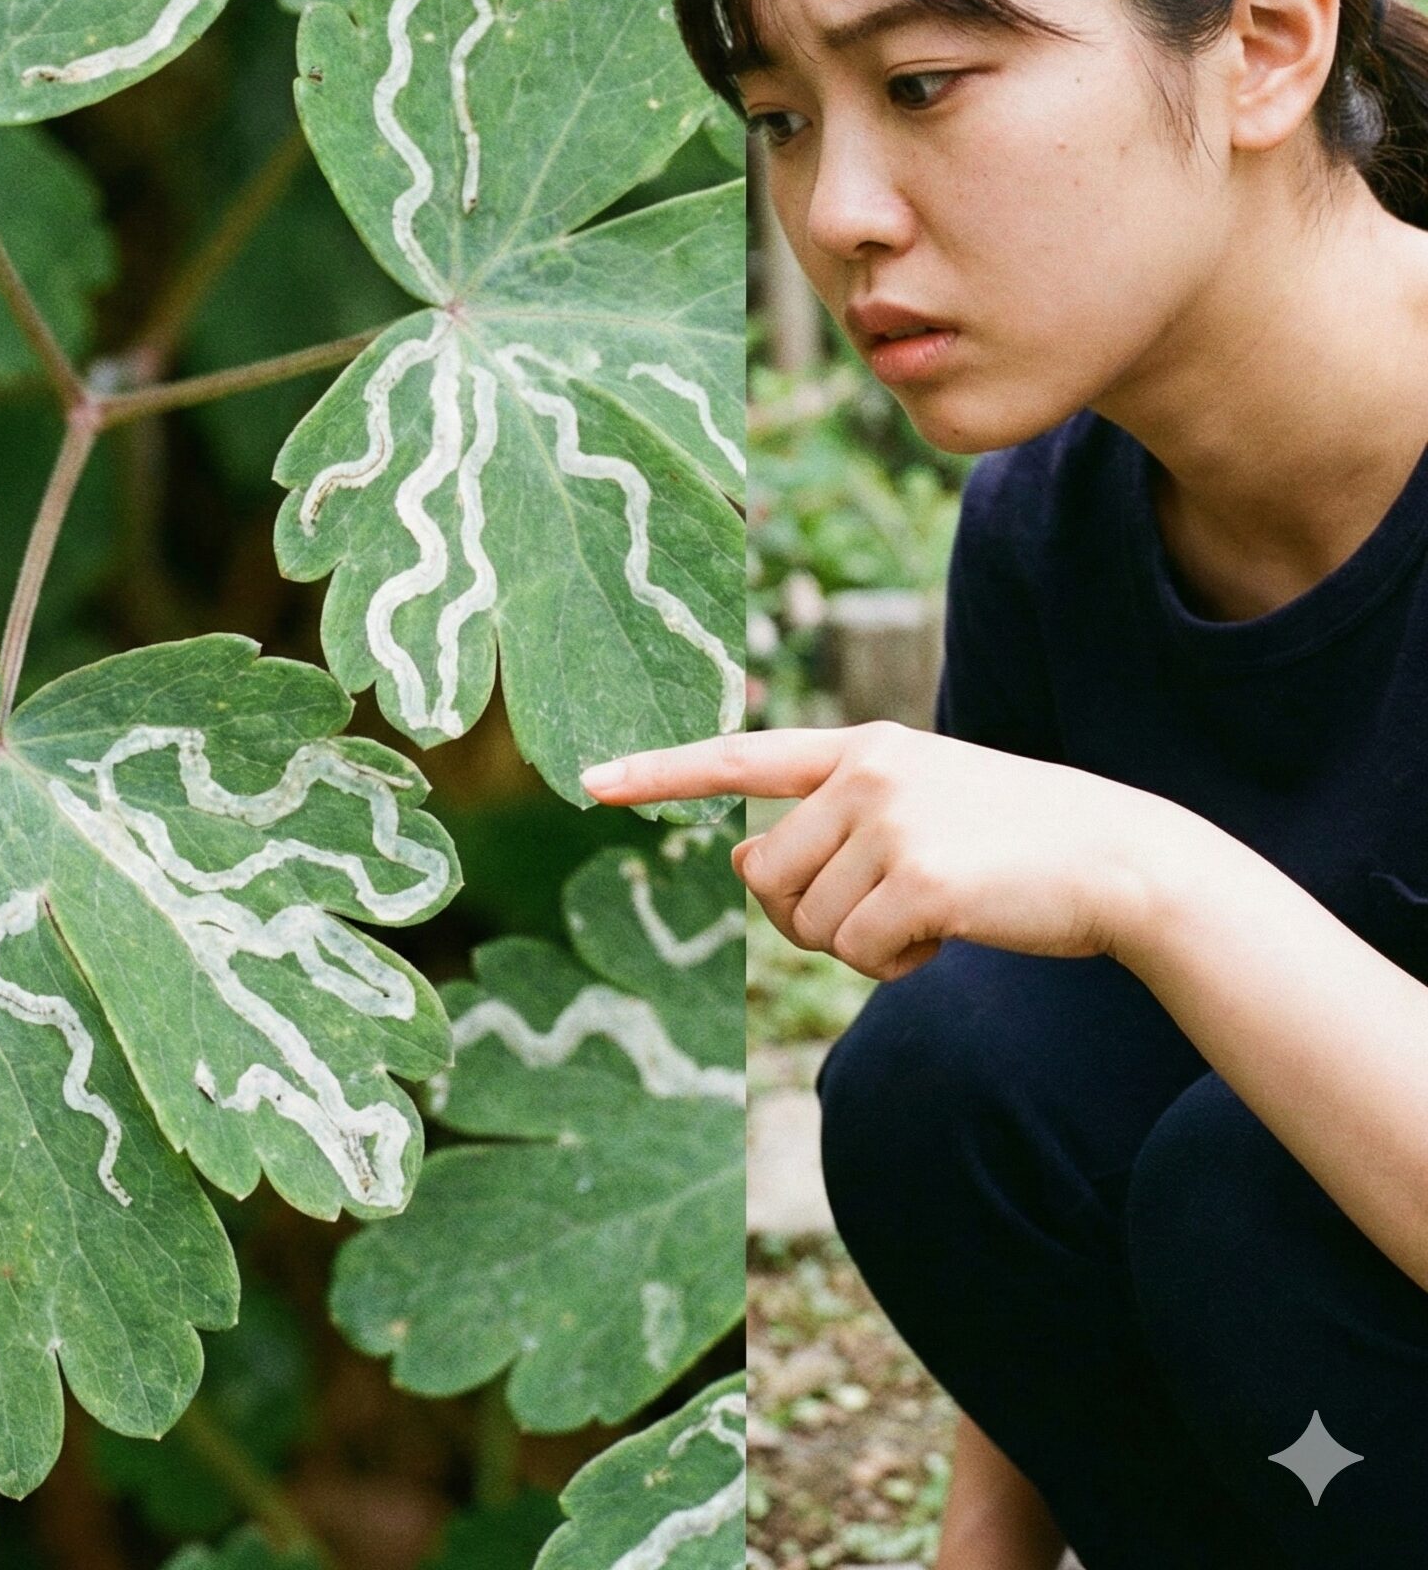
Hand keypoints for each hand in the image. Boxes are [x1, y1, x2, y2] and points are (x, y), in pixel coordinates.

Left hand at [580, 722, 1196, 981]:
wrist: (1121, 861)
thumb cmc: (1012, 846)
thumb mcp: (917, 810)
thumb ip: (830, 824)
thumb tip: (740, 867)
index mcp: (860, 747)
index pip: (740, 756)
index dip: (661, 773)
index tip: (590, 783)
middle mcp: (864, 771)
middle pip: (762, 878)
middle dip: (806, 917)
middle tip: (883, 915)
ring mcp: (890, 819)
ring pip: (805, 924)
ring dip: (858, 946)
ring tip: (930, 915)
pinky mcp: (917, 877)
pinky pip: (856, 953)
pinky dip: (895, 965)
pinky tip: (950, 936)